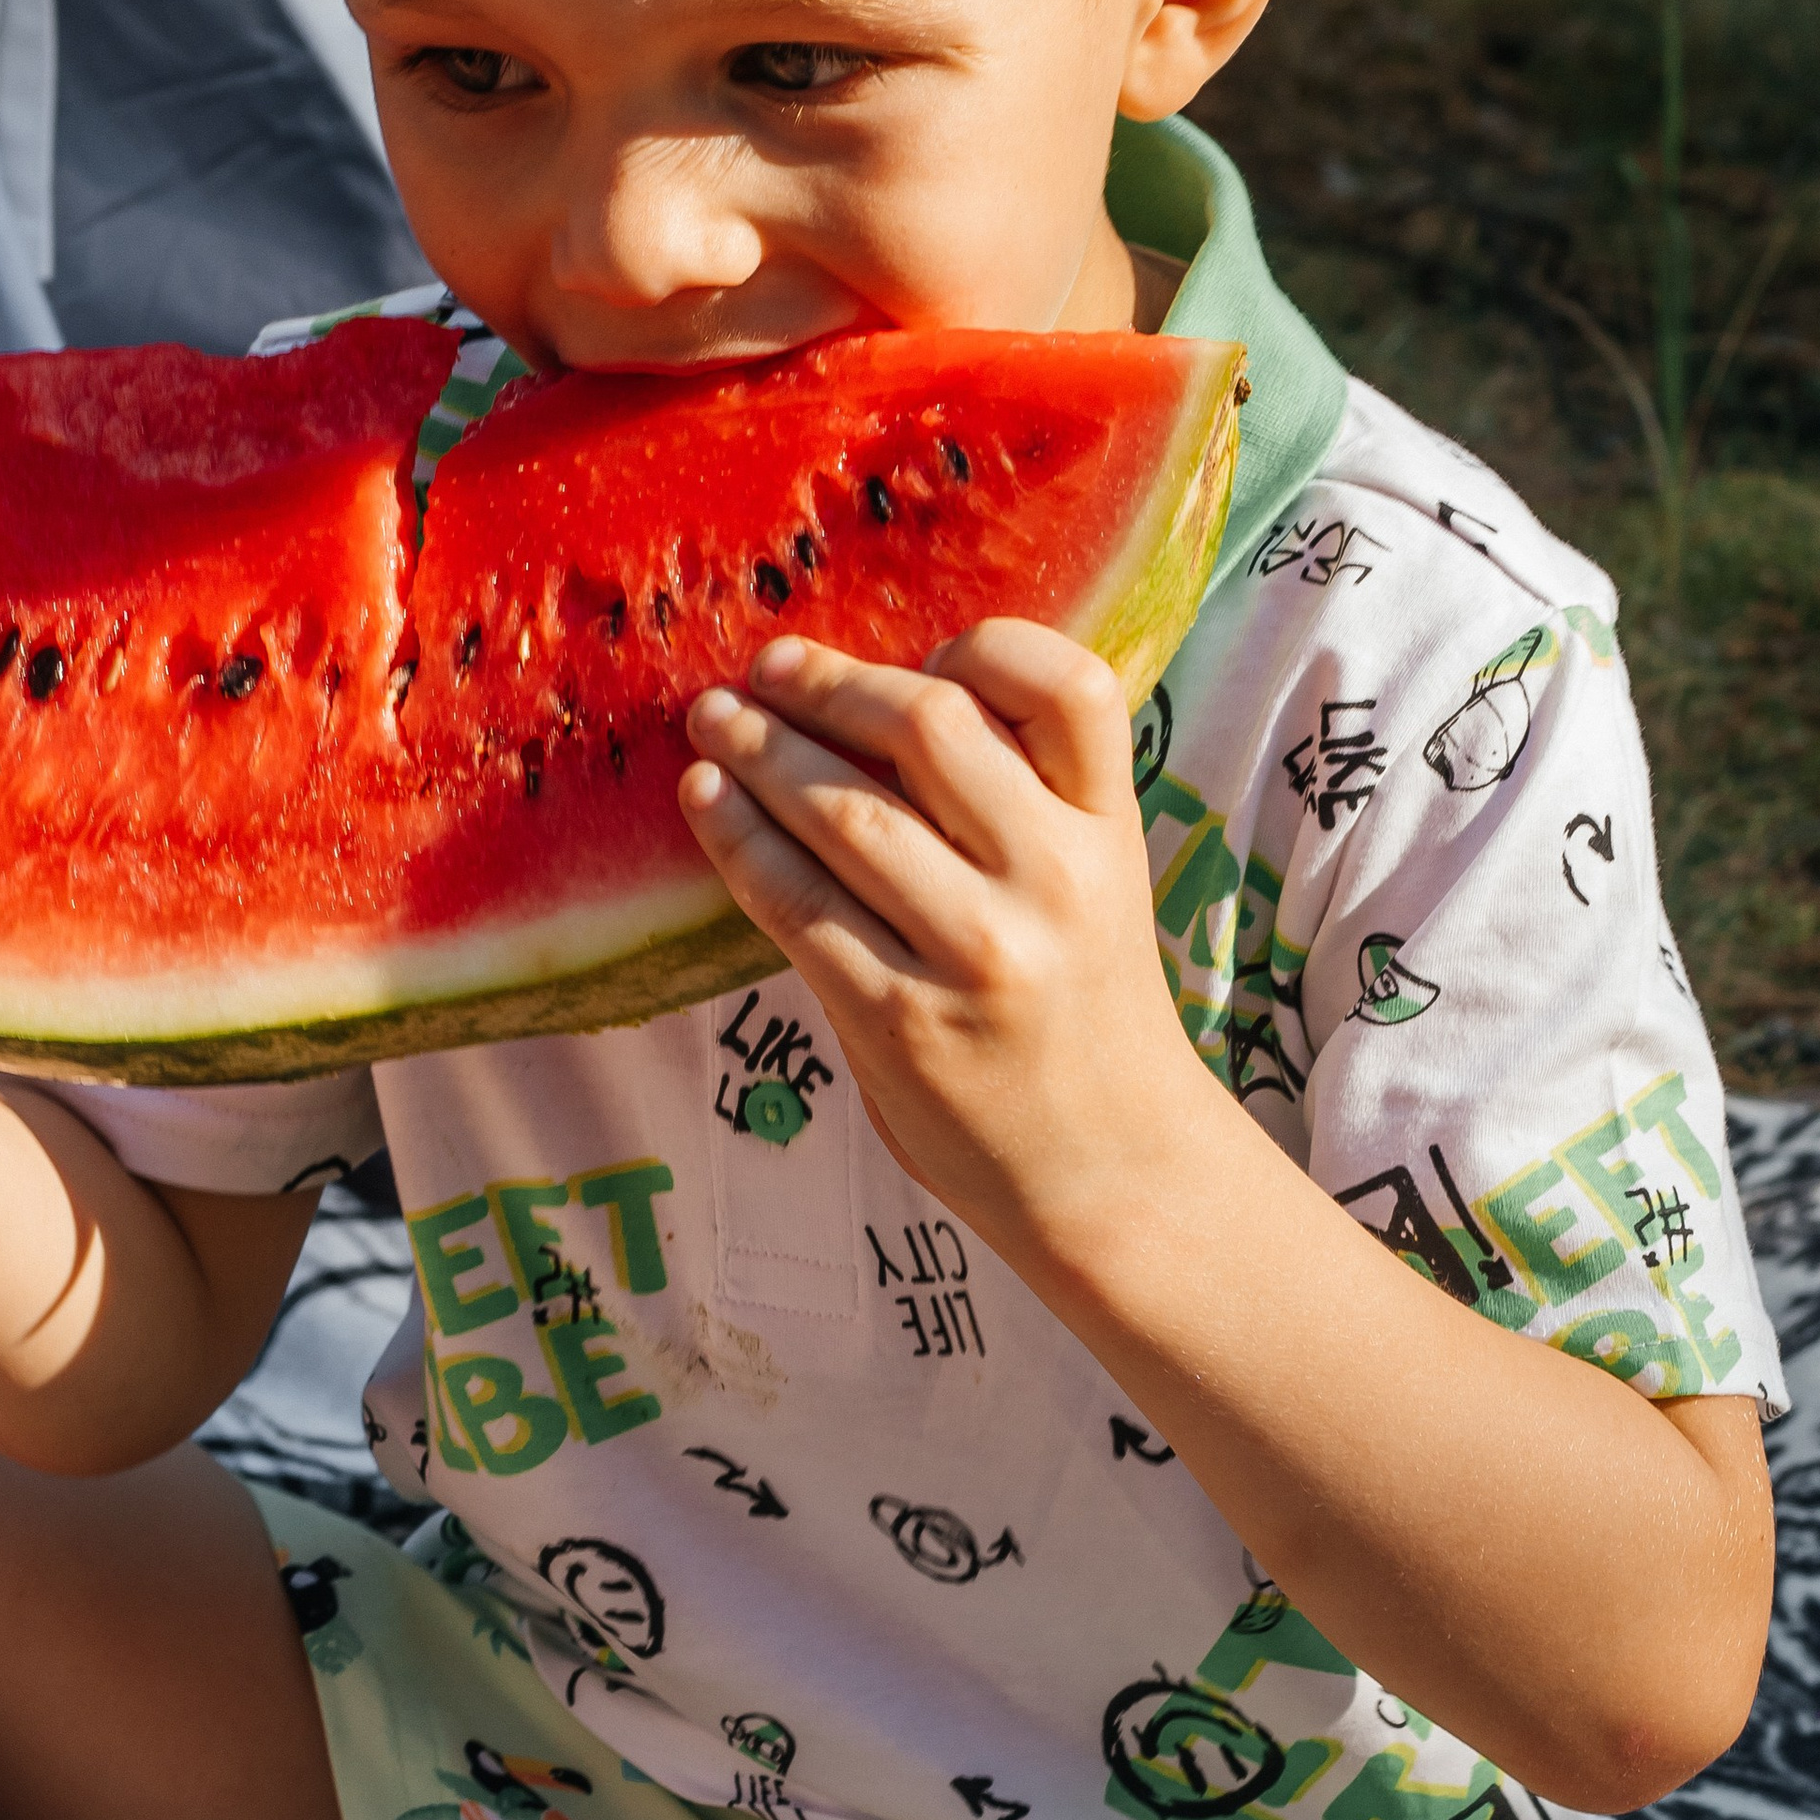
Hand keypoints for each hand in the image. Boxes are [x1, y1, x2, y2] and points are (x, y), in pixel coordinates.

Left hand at [679, 618, 1212, 1262]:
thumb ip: (1018, 806)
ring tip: (713, 723)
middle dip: (829, 686)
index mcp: (1110, 831)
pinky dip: (740, 843)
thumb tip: (863, 706)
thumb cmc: (1081, 1013)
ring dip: (761, 754)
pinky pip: (797, 906)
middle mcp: (1053, 880)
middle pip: (931, 727)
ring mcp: (977, 953)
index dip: (988, 647)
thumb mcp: (1094, 889)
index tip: (923, 650)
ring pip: (846, 814)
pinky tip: (707, 806)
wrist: (1112, 1173)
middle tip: (766, 668)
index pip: (1069, 687)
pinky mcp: (900, 1020)